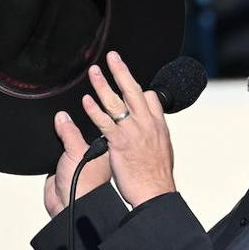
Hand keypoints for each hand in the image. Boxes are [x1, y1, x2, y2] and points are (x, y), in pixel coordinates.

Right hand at [44, 110, 110, 217]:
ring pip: (64, 140)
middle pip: (78, 131)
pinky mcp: (59, 166)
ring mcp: (74, 160)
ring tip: (52, 127)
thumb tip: (63, 116)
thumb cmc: (84, 185)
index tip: (81, 101)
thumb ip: (70, 132)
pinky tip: (45, 141)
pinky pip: (53, 151)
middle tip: (61, 114)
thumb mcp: (77, 151)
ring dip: (58, 136)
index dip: (90, 113)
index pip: (96, 124)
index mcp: (102, 148)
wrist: (68, 206)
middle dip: (69, 124)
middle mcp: (90, 153)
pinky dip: (48, 147)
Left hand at [82, 50, 176, 207]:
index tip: (130, 81)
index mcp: (157, 126)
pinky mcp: (120, 143)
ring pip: (117, 103)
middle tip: (112, 57)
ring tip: (93, 71)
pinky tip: (86, 101)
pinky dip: (95, 110)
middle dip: (122, 72)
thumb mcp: (163, 151)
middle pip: (133, 91)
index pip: (150, 98)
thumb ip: (154, 136)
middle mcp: (146, 125)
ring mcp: (133, 132)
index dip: (139, 88)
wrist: (155, 193)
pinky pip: (105, 122)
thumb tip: (149, 130)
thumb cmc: (156, 178)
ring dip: (104, 84)